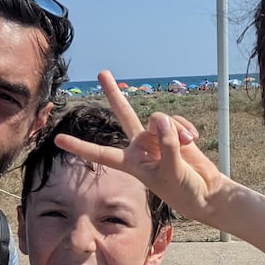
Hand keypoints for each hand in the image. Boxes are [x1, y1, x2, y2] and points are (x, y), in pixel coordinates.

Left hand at [54, 70, 225, 221]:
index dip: (80, 146)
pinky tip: (193, 139)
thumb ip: (166, 144)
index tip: (58, 140)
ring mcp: (157, 137)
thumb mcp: (171, 172)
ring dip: (176, 129)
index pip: (102, 154)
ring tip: (187, 144)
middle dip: (114, 93)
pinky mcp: (174, 132)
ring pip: (160, 119)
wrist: (205, 192)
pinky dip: (185, 127)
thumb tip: (161, 118)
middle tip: (102, 73)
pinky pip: (175, 120)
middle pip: (124, 114)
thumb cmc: (184, 190)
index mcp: (132, 162)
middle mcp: (141, 146)